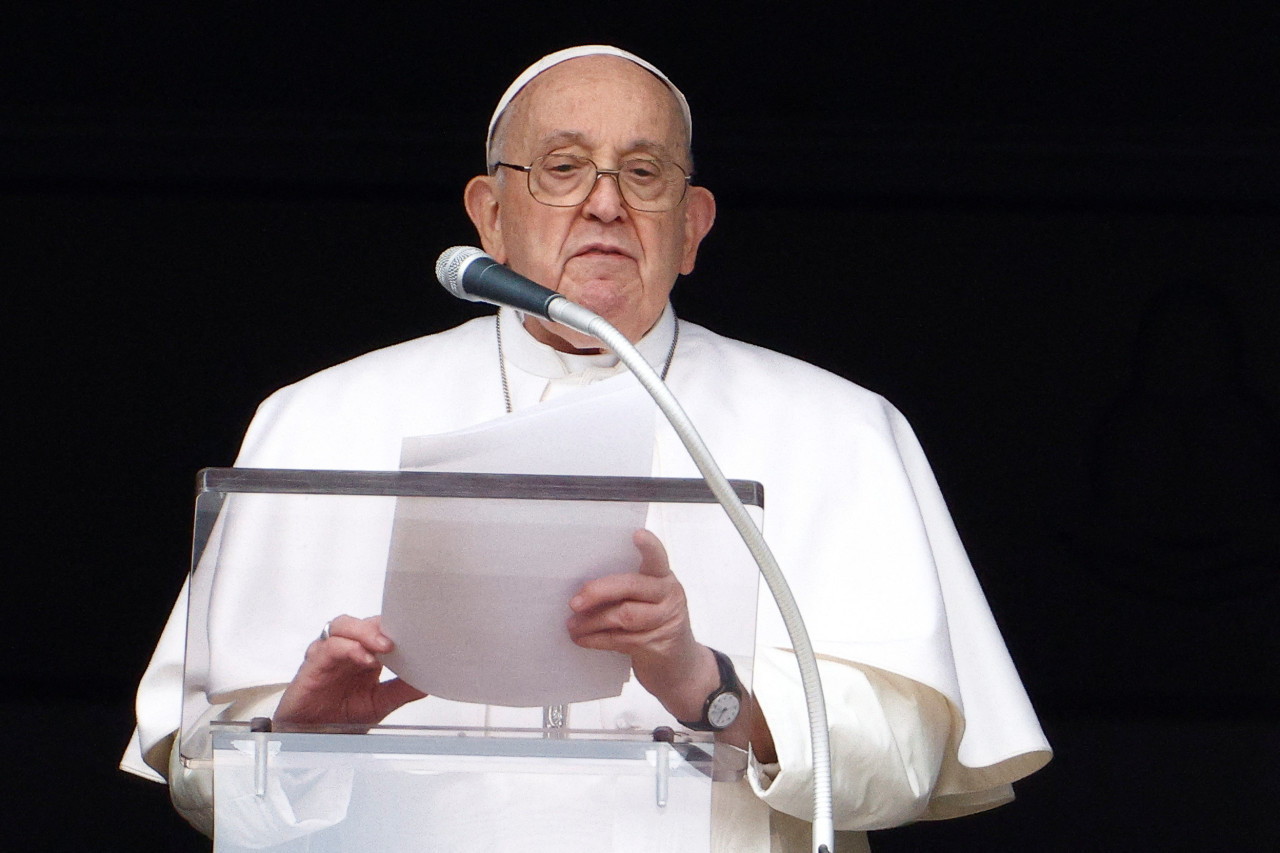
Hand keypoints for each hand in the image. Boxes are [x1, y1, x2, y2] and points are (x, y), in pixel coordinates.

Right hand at [274, 614, 425, 727]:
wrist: (312, 737)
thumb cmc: (340, 716)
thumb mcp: (380, 703)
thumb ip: (401, 690)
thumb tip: (429, 681)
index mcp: (364, 652)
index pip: (379, 627)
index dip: (395, 625)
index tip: (416, 632)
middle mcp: (345, 648)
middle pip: (362, 621)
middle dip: (382, 626)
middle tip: (401, 638)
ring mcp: (327, 654)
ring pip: (343, 625)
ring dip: (365, 632)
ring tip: (385, 646)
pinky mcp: (312, 665)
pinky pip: (328, 647)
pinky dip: (348, 649)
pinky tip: (364, 660)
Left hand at [566, 530, 718, 721]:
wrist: (680, 668)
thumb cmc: (654, 626)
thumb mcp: (649, 602)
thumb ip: (627, 591)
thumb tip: (583, 589)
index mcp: (664, 578)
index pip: (658, 558)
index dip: (649, 547)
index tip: (637, 534)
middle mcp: (669, 595)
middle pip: (632, 586)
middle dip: (598, 591)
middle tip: (574, 602)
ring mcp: (666, 621)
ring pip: (623, 616)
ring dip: (592, 621)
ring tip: (572, 625)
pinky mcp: (658, 646)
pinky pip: (620, 640)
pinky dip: (596, 639)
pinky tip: (582, 639)